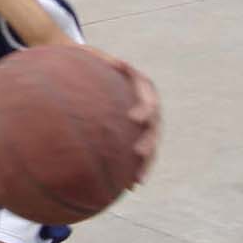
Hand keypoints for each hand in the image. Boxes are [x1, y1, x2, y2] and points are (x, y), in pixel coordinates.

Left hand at [82, 47, 159, 181]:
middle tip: (138, 152)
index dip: (145, 107)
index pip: (148, 96)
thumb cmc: (89, 62)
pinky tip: (128, 187)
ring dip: (146, 163)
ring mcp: (143, 123)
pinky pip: (138, 156)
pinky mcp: (134, 136)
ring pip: (149, 145)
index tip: (133, 119)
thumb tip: (96, 55)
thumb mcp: (89, 54)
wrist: (92, 71)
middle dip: (148, 141)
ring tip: (137, 180)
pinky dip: (135, 170)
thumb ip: (95, 56)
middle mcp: (146, 106)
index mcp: (140, 85)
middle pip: (153, 126)